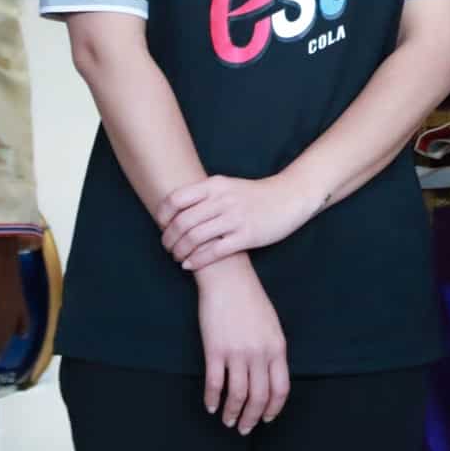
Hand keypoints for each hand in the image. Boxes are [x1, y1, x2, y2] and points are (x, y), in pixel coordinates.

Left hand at [0, 234, 32, 358]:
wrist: (2, 252)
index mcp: (2, 315)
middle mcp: (14, 315)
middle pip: (6, 336)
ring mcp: (20, 307)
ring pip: (14, 329)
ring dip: (6, 340)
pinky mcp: (21, 298)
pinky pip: (23, 319)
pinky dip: (21, 328)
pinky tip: (21, 333)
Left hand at [157, 174, 319, 272]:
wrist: (288, 198)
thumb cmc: (253, 195)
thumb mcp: (227, 185)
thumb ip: (204, 195)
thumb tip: (175, 209)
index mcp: (214, 185)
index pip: (176, 199)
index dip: (163, 215)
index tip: (160, 225)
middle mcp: (222, 200)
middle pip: (183, 221)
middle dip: (169, 238)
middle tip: (167, 247)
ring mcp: (235, 218)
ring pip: (196, 237)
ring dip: (180, 251)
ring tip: (177, 257)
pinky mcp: (247, 236)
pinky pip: (214, 251)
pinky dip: (197, 260)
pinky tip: (189, 265)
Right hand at [194, 256, 288, 434]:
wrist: (227, 277)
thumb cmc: (249, 298)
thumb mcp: (271, 324)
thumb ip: (272, 351)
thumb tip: (269, 377)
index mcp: (277, 348)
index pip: (280, 389)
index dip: (272, 408)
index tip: (266, 418)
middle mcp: (259, 353)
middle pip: (258, 397)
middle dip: (251, 418)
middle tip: (244, 428)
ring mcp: (236, 352)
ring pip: (237, 395)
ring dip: (232, 413)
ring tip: (228, 421)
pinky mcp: (215, 349)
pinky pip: (214, 383)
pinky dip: (212, 399)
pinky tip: (210, 406)